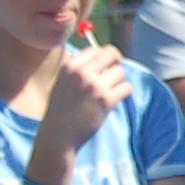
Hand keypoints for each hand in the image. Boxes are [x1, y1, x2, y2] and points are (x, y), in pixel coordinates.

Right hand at [34, 42, 133, 165]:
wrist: (58, 136)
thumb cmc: (62, 110)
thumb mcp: (63, 82)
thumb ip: (80, 69)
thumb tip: (105, 56)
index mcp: (69, 66)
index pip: (95, 49)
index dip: (102, 58)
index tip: (103, 69)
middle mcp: (81, 73)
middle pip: (111, 53)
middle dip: (116, 63)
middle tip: (114, 75)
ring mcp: (94, 86)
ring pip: (121, 72)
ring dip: (119, 82)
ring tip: (108, 93)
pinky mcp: (106, 100)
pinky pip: (126, 87)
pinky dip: (123, 93)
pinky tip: (113, 101)